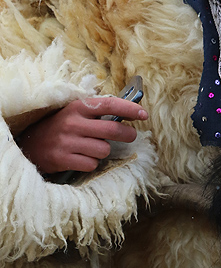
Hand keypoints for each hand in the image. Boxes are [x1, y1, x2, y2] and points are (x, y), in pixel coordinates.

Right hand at [18, 97, 147, 173]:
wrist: (30, 144)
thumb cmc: (60, 125)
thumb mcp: (75, 112)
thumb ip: (98, 111)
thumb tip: (129, 112)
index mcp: (79, 107)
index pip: (109, 104)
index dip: (129, 109)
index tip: (144, 114)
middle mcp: (73, 123)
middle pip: (112, 130)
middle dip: (127, 134)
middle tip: (130, 135)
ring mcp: (68, 142)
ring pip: (104, 149)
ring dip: (103, 150)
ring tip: (92, 147)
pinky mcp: (63, 159)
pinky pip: (91, 164)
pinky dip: (91, 163)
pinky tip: (82, 157)